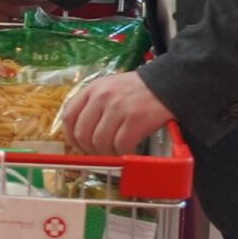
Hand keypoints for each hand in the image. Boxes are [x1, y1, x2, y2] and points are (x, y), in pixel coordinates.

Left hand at [58, 71, 173, 155]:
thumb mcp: (110, 88)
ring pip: (100, 141)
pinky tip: (128, 153)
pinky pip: (121, 145)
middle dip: (88, 150)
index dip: (70, 136)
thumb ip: (94, 104)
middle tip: (99, 155)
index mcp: (92, 89)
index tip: (79, 146)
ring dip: (106, 154)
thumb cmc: (137, 89)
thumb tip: (81, 134)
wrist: (168, 83)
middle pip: (82, 133)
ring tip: (115, 154)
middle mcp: (102, 97)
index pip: (69, 116)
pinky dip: (123, 154)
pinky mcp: (136, 119)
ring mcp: (118, 108)